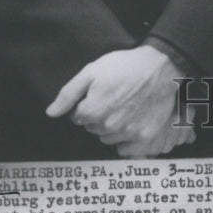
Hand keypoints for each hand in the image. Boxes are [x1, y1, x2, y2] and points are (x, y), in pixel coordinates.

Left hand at [45, 45, 195, 156]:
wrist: (161, 67)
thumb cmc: (126, 66)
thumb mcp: (92, 71)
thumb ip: (68, 94)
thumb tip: (51, 113)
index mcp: (92, 111)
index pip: (78, 118)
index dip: (86, 104)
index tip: (98, 93)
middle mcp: (108, 127)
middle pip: (93, 128)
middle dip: (98, 115)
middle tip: (113, 97)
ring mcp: (128, 133)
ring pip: (108, 137)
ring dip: (112, 126)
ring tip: (125, 106)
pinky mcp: (144, 137)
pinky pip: (126, 146)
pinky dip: (127, 136)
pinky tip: (134, 119)